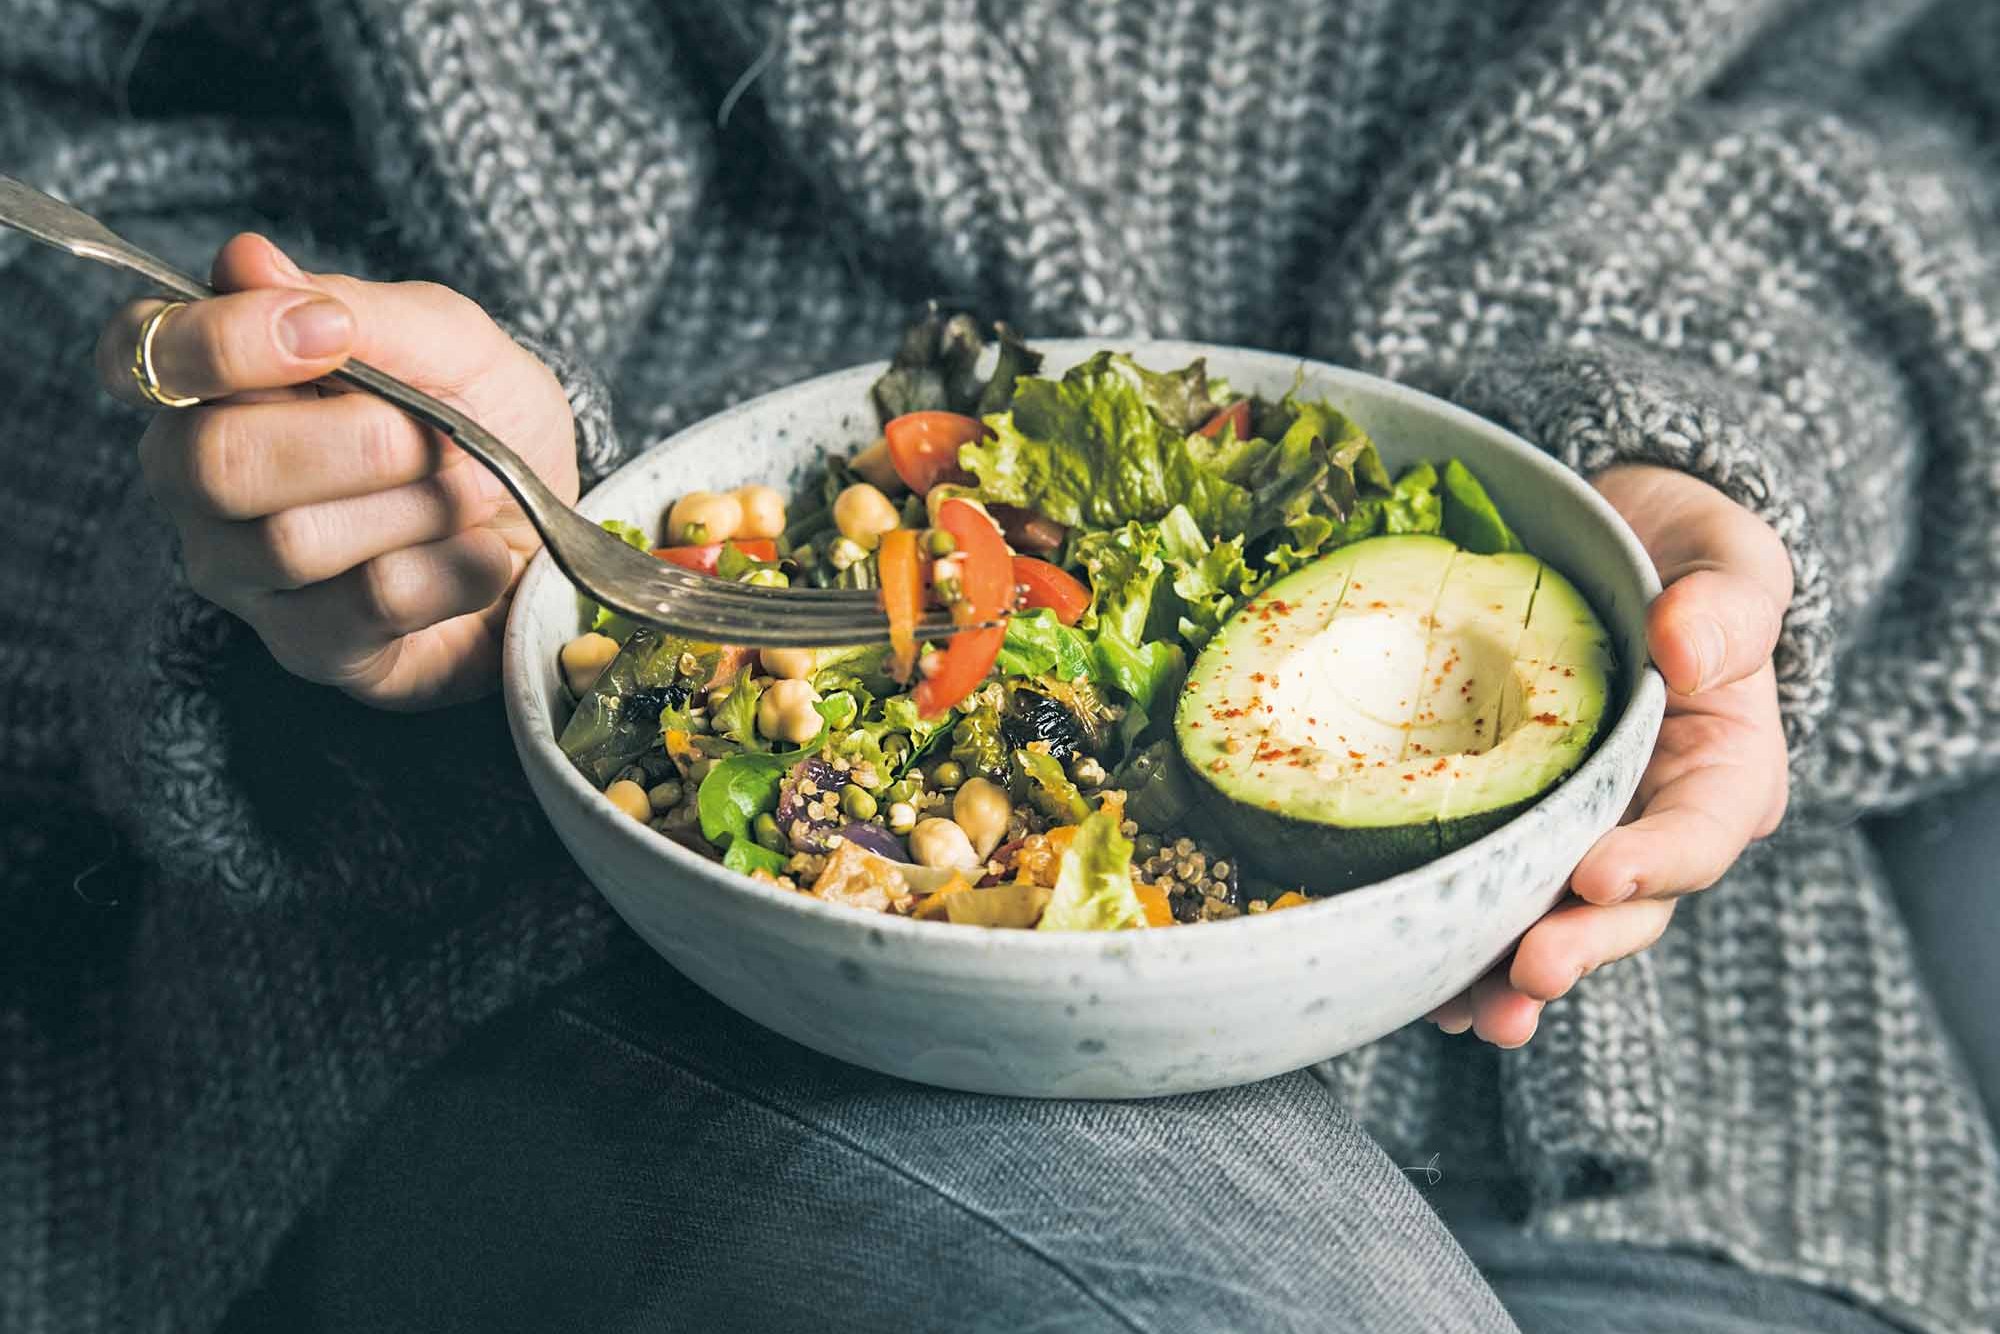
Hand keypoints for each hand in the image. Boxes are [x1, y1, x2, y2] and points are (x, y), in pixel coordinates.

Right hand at [96, 234, 578, 708]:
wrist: (557, 525)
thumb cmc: (486, 421)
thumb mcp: (450, 341)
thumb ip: (356, 308)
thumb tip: (244, 259)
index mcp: (211, 384)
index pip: (142, 353)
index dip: (221, 342)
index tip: (332, 333)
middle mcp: (198, 483)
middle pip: (214, 462)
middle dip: (355, 440)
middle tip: (438, 434)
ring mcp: (245, 576)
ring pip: (295, 541)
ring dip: (420, 504)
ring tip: (476, 491)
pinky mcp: (312, 649)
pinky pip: (369, 606)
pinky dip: (453, 569)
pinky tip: (484, 556)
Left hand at [1424, 464, 1792, 1045]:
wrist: (1613, 552)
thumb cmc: (1680, 559)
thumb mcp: (1726, 560)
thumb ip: (1725, 606)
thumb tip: (1688, 650)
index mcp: (1722, 771)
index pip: (1701, 832)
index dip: (1654, 864)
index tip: (1597, 879)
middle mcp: (1652, 823)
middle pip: (1625, 908)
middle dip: (1577, 946)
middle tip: (1528, 973)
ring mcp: (1581, 838)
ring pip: (1554, 924)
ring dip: (1510, 978)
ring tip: (1470, 1015)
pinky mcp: (1515, 836)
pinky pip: (1490, 898)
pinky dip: (1456, 943)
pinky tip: (1416, 981)